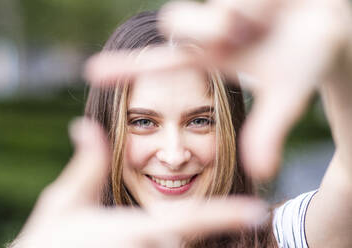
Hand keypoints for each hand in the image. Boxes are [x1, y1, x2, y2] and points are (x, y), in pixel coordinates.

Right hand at [9, 118, 266, 247]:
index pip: (192, 219)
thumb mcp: (65, 201)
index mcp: (136, 229)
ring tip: (121, 238)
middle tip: (130, 232)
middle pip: (181, 240)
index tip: (258, 210)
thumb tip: (84, 126)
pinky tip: (129, 243)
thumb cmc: (48, 241)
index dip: (226, 214)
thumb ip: (86, 165)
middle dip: (168, 233)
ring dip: (160, 244)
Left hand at [84, 0, 351, 179]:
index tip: (92, 73)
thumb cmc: (312, 56)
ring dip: (228, 18)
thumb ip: (271, 128)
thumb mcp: (288, 94)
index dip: (128, 68)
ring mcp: (219, 6)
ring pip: (193, 6)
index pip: (160, 63)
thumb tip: (259, 170)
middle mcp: (210, 32)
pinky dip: (247, 2)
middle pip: (175, 23)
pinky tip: (268, 5)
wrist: (335, 23)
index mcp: (213, 58)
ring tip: (258, 21)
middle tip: (245, 33)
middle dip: (210, 30)